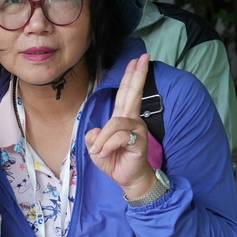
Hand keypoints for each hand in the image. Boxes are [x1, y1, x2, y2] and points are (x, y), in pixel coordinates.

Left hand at [85, 55, 155, 198]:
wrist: (126, 178)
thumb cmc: (113, 161)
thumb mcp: (95, 148)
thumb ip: (93, 137)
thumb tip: (94, 132)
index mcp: (121, 118)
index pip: (125, 93)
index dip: (130, 76)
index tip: (137, 60)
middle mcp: (132, 120)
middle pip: (133, 93)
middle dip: (137, 75)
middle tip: (144, 57)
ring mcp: (137, 128)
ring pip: (115, 123)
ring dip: (103, 139)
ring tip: (99, 151)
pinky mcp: (139, 140)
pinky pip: (119, 137)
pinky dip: (107, 146)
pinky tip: (105, 153)